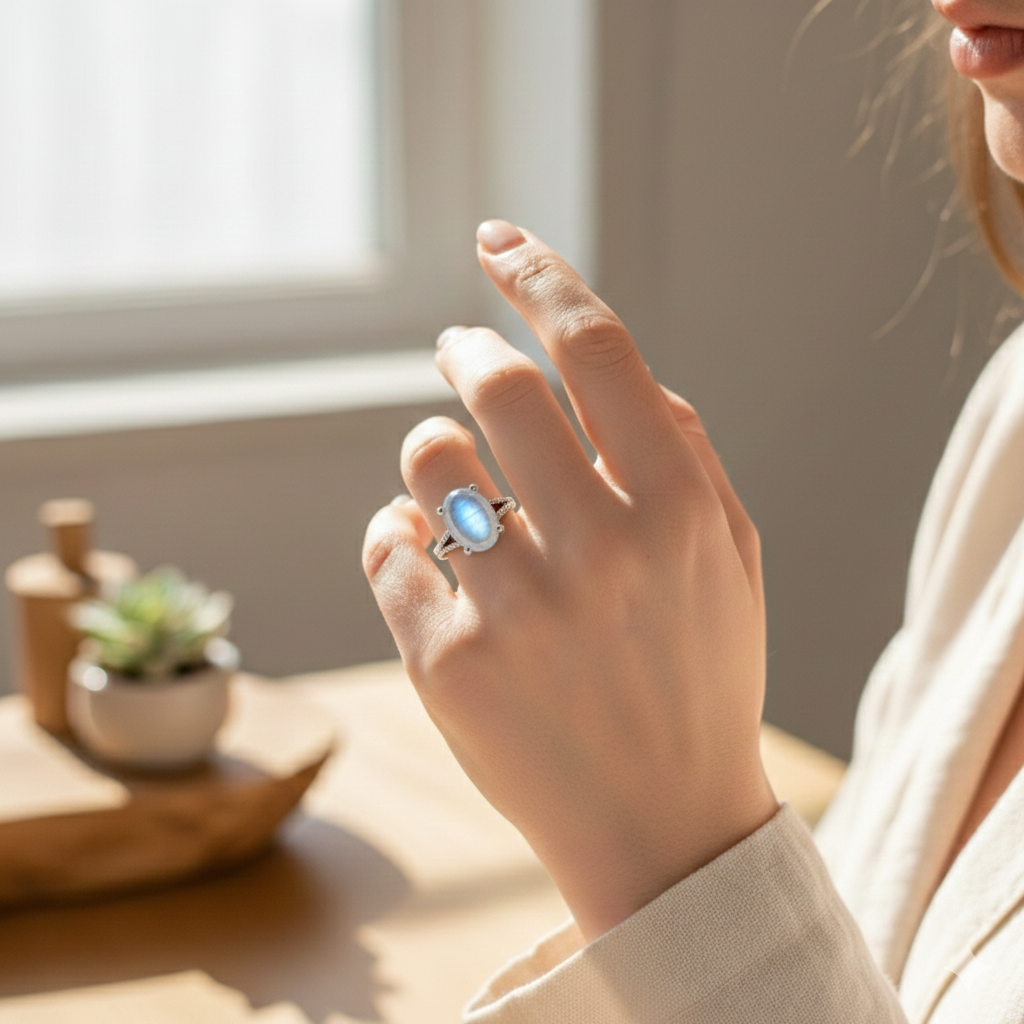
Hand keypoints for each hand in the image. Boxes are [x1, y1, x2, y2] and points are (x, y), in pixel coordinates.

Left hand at [363, 221, 778, 941]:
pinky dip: (397, 530)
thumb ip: (682, 450)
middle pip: (497, 385)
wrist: (662, 826)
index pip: (595, 348)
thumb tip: (596, 373)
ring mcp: (516, 609)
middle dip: (467, 350)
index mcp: (679, 511)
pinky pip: (387, 543)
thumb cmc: (698, 675)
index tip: (497, 242)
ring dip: (433, 448)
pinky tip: (427, 552)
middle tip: (460, 350)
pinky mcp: (447, 664)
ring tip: (455, 481)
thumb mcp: (730, 558)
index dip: (539, 276)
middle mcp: (599, 550)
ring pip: (427, 460)